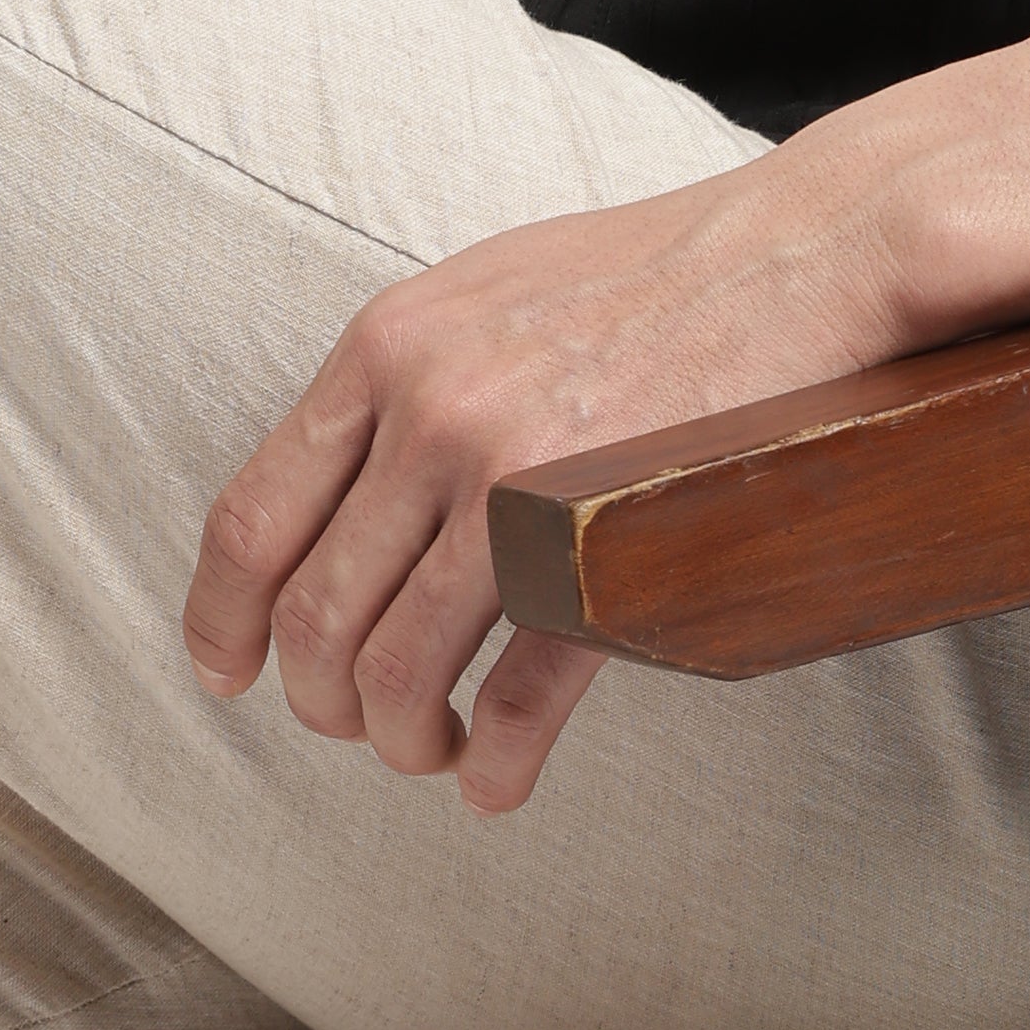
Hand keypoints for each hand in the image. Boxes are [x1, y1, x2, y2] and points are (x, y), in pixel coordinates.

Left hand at [183, 154, 902, 815]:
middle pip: (315, 616)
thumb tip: (336, 483)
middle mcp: (432, 410)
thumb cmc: (656, 272)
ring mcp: (516, 477)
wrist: (806, 250)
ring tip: (432, 750)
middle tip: (362, 724)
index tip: (229, 673)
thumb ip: (405, 375)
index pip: (251, 516)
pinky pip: (516, 690)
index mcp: (389, 345)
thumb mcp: (491, 289)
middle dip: (323, 702)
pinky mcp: (605, 540)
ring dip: (400, 738)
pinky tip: (493, 779)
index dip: (224, 619)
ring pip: (395, 669)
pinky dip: (489, 759)